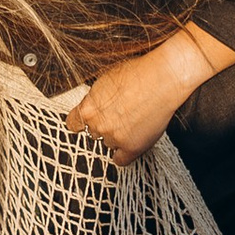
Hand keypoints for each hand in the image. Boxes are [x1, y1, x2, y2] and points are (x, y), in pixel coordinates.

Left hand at [69, 25, 234, 164]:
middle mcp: (97, 125)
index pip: (72, 124)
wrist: (161, 79)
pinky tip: (131, 143)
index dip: (81, 122)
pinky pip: (120, 160)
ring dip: (117, 137)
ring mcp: (114, 137)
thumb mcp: (104, 82)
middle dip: (103, 126)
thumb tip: (90, 109)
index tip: (86, 122)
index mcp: (87, 108)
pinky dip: (124, 153)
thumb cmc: (136, 74)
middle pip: (93, 133)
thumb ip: (94, 100)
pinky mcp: (132, 147)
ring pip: (109, 144)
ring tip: (132, 122)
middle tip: (118, 116)